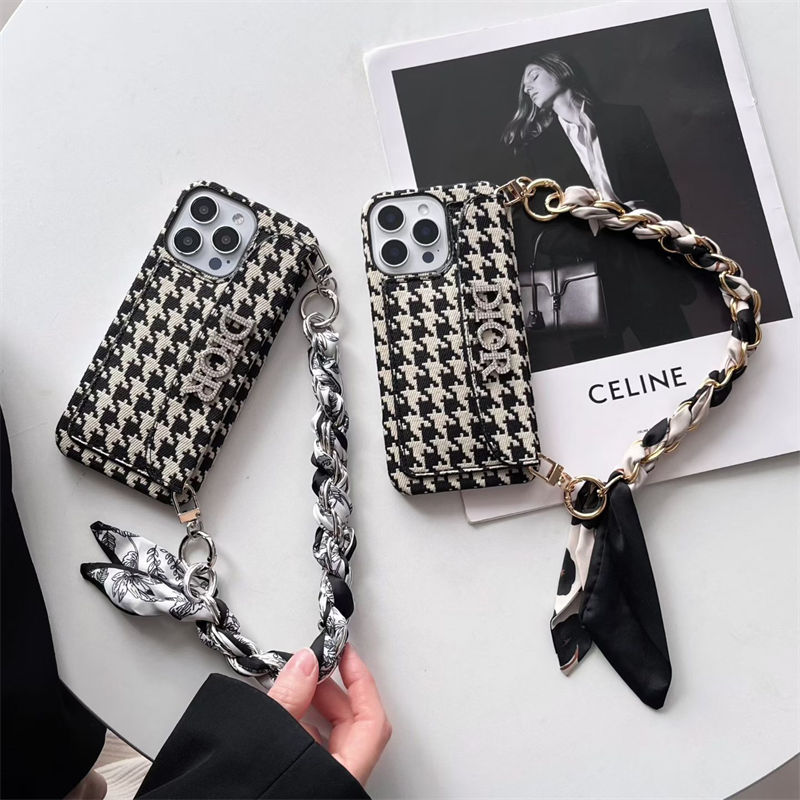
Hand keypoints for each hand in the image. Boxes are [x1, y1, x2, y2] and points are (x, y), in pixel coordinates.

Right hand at [267, 643, 390, 785]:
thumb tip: (305, 664)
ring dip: (315, 709)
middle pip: (354, 724)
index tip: (345, 655)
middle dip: (333, 690)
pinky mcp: (310, 784)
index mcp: (346, 774)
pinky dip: (303, 728)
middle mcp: (341, 780)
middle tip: (313, 668)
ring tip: (294, 688)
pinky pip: (315, 750)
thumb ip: (290, 699)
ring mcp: (326, 783)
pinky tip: (283, 717)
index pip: (372, 718)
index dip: (360, 679)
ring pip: (333, 737)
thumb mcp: (273, 739)